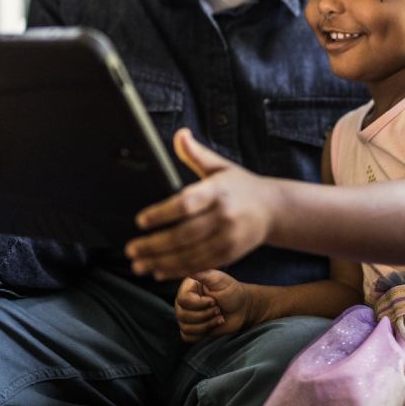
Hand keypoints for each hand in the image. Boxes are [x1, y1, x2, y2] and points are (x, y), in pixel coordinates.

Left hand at [124, 129, 279, 279]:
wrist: (273, 209)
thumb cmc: (241, 186)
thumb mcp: (219, 166)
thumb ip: (195, 153)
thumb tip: (180, 134)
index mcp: (218, 190)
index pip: (186, 203)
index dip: (162, 214)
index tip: (141, 220)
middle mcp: (224, 216)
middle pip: (184, 234)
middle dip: (155, 244)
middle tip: (131, 249)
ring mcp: (228, 238)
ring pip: (190, 254)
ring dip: (162, 262)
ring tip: (139, 264)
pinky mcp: (230, 254)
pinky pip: (201, 265)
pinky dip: (178, 271)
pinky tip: (159, 271)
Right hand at [175, 269, 255, 341]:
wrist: (242, 308)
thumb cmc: (232, 291)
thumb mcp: (219, 280)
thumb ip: (204, 274)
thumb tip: (189, 268)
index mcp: (188, 287)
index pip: (183, 300)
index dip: (199, 304)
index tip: (214, 300)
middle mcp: (184, 301)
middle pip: (183, 316)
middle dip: (206, 315)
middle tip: (218, 309)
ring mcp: (187, 315)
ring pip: (186, 327)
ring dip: (207, 325)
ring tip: (219, 317)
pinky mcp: (192, 328)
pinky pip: (187, 336)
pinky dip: (202, 334)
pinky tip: (213, 325)